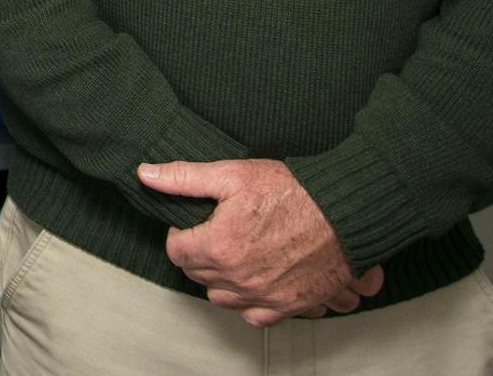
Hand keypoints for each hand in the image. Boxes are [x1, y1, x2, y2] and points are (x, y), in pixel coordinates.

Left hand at [138, 158, 382, 325]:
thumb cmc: (293, 191)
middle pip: (196, 274)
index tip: (194, 222)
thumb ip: (185, 178)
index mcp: (219, 247)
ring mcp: (264, 297)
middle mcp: (239, 280)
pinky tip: (255, 278)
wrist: (346, 213)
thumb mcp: (233, 174)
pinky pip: (254, 316)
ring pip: (222, 298)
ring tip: (234, 253)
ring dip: (220, 279)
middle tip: (215, 231)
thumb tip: (146, 174)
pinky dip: (250, 302)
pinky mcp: (289, 307)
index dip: (180, 233)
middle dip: (198, 253)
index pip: (176, 250)